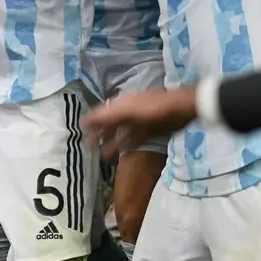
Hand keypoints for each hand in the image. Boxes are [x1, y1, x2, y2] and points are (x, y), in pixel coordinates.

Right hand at [81, 88, 196, 157]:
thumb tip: (87, 120)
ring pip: (120, 134)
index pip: (101, 113)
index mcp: (121, 105)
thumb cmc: (154, 107)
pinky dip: (124, 146)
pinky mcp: (149, 132)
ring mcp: (138, 123)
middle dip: (98, 134)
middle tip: (87, 146)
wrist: (181, 109)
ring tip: (101, 156)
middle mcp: (127, 113)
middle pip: (109, 124)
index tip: (79, 131)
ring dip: (110, 143)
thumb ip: (108, 116)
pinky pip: (132, 140)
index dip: (91, 121)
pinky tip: (119, 154)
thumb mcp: (129, 111)